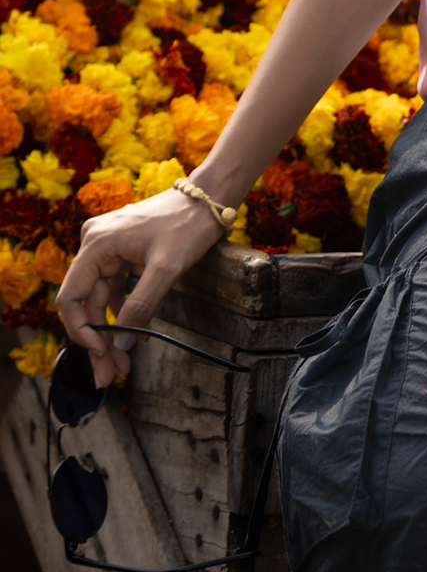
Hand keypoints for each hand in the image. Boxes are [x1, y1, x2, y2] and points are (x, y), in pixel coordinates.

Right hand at [56, 188, 224, 387]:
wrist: (209, 198)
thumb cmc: (188, 225)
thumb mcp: (166, 269)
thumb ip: (141, 307)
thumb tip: (121, 344)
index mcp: (97, 244)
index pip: (71, 298)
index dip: (81, 332)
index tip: (99, 356)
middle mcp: (94, 242)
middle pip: (86, 302)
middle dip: (98, 340)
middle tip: (110, 373)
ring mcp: (107, 246)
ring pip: (100, 298)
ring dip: (110, 330)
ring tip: (123, 362)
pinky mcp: (120, 251)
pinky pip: (113, 287)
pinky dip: (122, 311)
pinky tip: (136, 333)